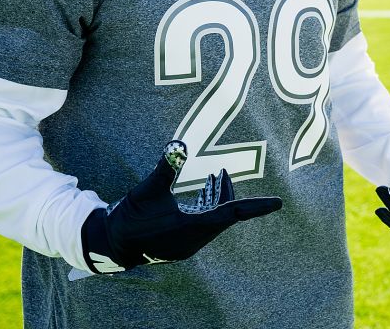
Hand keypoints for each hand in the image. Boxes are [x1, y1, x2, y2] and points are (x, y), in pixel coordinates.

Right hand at [80, 141, 282, 272]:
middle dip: (229, 193)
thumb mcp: (147, 190)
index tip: (278, 203)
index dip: (256, 206)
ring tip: (216, 177)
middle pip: (225, 215)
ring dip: (218, 200)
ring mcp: (189, 244)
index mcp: (193, 228)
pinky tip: (202, 193)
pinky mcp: (182, 244)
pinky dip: (207, 209)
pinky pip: (204, 225)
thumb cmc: (130, 217)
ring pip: (215, 220)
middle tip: (223, 172)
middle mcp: (195, 240)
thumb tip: (180, 144)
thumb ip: (165, 168)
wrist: (111, 244)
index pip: (233, 214)